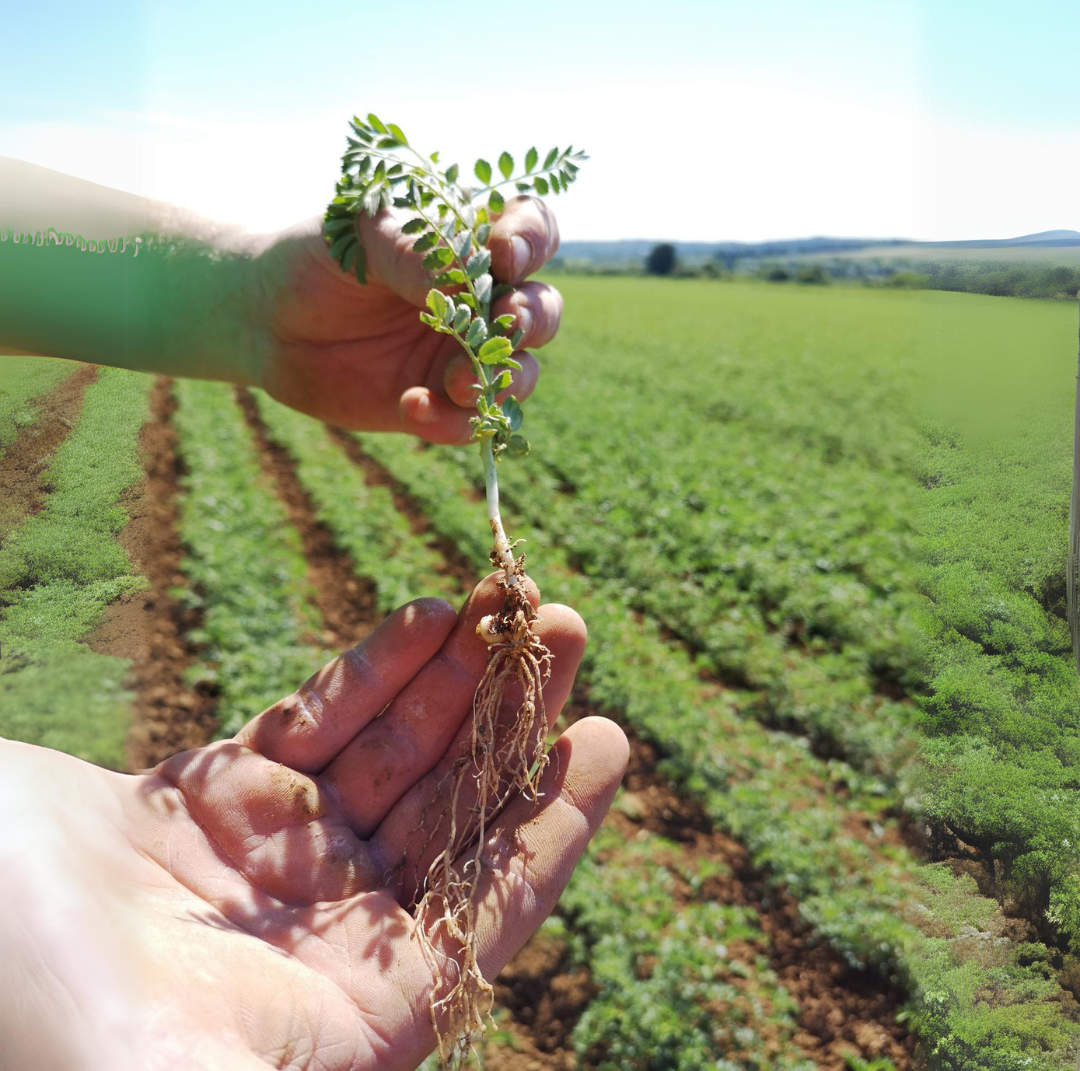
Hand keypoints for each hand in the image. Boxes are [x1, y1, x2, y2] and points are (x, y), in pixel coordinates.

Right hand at [0, 576, 626, 1070]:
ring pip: (387, 754)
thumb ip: (302, 1070)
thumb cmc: (36, 1031)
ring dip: (451, 678)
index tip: (606, 743)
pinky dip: (370, 671)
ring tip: (509, 604)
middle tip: (566, 630)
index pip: (482, 908)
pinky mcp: (208, 800)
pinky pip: (313, 723)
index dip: (551, 825)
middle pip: (446, 810)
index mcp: (347, 1017)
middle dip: (510, 721)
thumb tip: (404, 1058)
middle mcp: (318, 937)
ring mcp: (266, 860)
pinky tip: (425, 620)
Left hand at [250, 197, 563, 443]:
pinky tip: (411, 407)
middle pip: (542, 310)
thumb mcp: (358, 237)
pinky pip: (469, 423)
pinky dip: (453, 423)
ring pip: (520, 374)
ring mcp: (463, 357)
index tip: (505, 255)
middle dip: (532, 321)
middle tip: (505, 326)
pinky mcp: (439, 404)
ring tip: (457, 383)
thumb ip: (416, 252)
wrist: (262, 320)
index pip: (531, 231)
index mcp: (468, 244)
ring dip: (502, 382)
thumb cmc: (314, 259)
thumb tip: (471, 288)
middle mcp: (479, 301)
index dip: (534, 241)